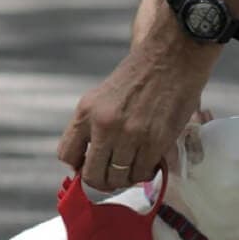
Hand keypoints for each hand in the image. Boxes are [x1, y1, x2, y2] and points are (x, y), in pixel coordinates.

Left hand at [57, 39, 214, 190]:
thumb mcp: (103, 96)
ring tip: (134, 167)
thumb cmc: (140, 75)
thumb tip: (88, 160)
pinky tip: (149, 161)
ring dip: (126, 178)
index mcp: (86, 111)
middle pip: (93, 175)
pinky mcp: (156, 141)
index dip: (78, 167)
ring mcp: (131, 135)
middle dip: (102, 181)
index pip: (67, 155)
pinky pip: (144, 172)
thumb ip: (92, 125)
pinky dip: (145, 172)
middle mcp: (104, 125)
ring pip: (120, 178)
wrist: (171, 57)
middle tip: (114, 176)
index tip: (90, 166)